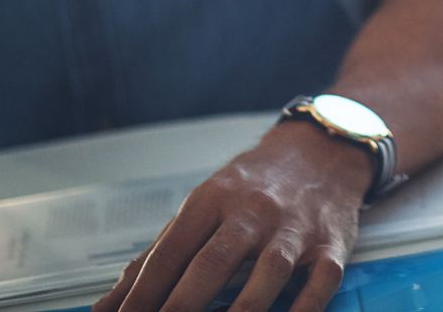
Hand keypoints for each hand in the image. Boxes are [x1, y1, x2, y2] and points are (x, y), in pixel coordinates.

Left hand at [92, 119, 371, 311]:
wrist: (323, 148)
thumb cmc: (256, 184)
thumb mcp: (205, 204)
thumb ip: (160, 254)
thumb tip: (110, 305)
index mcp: (214, 199)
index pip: (170, 253)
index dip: (142, 294)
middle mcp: (254, 211)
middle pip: (213, 263)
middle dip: (182, 306)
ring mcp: (295, 229)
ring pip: (268, 273)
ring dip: (241, 311)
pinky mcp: (331, 245)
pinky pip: (319, 282)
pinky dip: (302, 310)